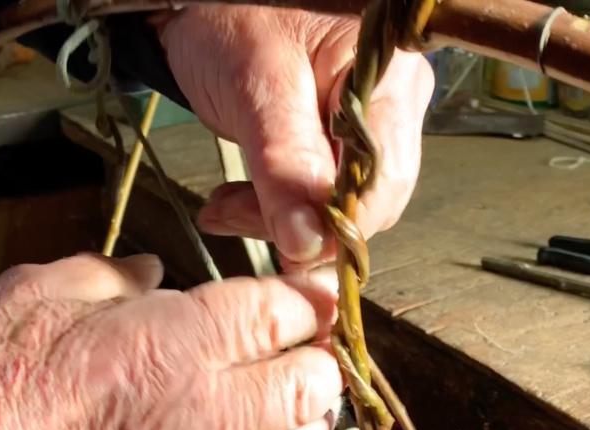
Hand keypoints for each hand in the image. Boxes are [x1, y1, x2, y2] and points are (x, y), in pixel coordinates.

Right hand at [0, 254, 341, 429]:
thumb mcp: (45, 287)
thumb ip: (116, 274)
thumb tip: (156, 273)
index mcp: (178, 341)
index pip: (284, 315)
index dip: (305, 299)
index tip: (305, 294)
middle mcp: (203, 411)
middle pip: (311, 386)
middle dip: (317, 360)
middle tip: (299, 346)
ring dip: (299, 419)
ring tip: (280, 398)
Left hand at [156, 6, 432, 266]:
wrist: (198, 8)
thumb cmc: (232, 22)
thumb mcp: (257, 90)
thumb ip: (286, 167)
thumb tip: (307, 244)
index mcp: (389, 79)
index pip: (385, 178)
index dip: (344, 224)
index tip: (292, 246)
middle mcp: (391, 104)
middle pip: (368, 198)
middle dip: (303, 222)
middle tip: (233, 215)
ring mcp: (366, 126)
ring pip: (340, 206)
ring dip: (279, 219)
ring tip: (223, 207)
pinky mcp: (335, 144)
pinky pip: (317, 196)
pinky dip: (273, 208)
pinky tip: (233, 202)